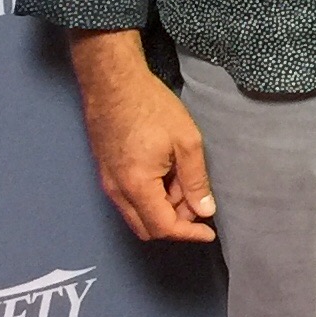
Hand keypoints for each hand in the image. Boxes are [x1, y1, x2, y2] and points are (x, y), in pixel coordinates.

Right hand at [69, 28, 216, 241]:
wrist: (113, 83)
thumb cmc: (151, 107)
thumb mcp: (186, 142)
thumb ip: (196, 180)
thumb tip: (204, 210)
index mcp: (136, 186)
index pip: (163, 227)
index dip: (188, 234)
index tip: (209, 232)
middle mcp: (117, 191)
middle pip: (147, 227)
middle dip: (176, 222)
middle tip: (198, 201)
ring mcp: (108, 182)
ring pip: (138, 214)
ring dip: (164, 207)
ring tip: (184, 178)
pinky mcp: (106, 171)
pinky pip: (130, 198)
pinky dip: (152, 196)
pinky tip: (168, 172)